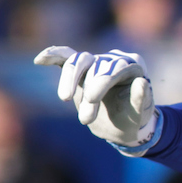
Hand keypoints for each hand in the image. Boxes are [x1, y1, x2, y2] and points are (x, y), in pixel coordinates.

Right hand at [34, 46, 155, 146]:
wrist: (122, 126)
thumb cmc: (133, 118)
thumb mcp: (140, 114)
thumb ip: (141, 99)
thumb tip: (142, 82)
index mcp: (133, 66)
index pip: (117, 66)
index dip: (102, 80)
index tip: (92, 99)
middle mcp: (114, 59)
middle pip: (96, 64)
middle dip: (89, 89)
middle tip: (86, 119)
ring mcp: (96, 62)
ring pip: (78, 60)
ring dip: (69, 78)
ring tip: (65, 99)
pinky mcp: (81, 69)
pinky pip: (65, 57)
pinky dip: (53, 56)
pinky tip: (39, 60)